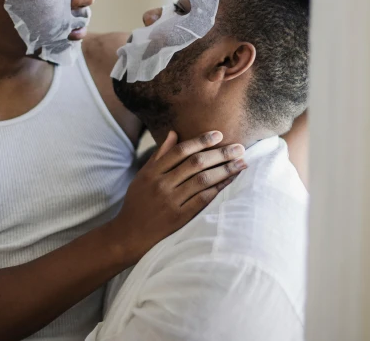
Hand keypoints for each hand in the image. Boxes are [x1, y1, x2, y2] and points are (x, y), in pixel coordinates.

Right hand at [109, 131, 245, 262]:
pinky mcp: (178, 218)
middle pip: (195, 163)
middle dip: (220, 153)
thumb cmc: (137, 204)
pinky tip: (230, 182)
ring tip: (241, 163)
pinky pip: (202, 200)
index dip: (201, 141)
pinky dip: (217, 189)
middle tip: (239, 147)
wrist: (128, 236)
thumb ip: (160, 155)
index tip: (219, 135)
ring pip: (202, 180)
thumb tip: (174, 133)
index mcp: (152, 172)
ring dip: (224, 170)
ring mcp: (170, 202)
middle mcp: (161, 184)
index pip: (180, 151)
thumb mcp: (143, 177)